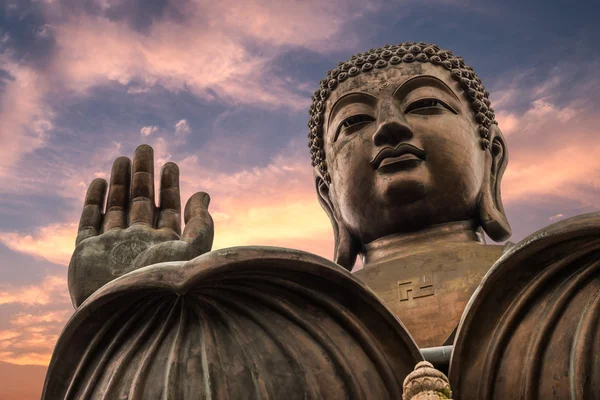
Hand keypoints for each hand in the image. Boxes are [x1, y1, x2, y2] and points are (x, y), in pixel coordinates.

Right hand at [68, 144, 213, 307]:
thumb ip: (201, 223)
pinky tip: (100, 180)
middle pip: (141, 202)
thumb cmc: (162, 284)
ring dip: (120, 182)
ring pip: (116, 207)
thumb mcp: (193, 250)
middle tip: (146, 147)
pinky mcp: (86, 253)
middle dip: (144, 175)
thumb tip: (204, 193)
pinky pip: (89, 221)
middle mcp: (139, 245)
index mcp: (165, 246)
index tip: (171, 164)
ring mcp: (112, 248)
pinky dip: (93, 201)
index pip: (169, 210)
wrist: (123, 314)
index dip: (171, 186)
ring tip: (124, 157)